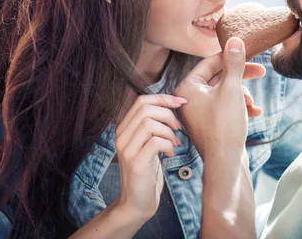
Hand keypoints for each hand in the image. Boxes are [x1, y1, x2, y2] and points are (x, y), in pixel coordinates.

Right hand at [113, 94, 185, 223]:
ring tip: (174, 144)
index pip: (141, 101)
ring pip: (150, 124)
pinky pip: (156, 142)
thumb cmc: (146, 172)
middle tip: (178, 128)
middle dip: (168, 114)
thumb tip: (172, 107)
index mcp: (123, 129)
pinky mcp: (136, 163)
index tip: (181, 102)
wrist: (136, 203)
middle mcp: (121, 137)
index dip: (163, 98)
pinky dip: (169, 145)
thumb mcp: (147, 145)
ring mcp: (127, 150)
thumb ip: (152, 127)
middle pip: (146, 109)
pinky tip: (170, 154)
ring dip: (169, 132)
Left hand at [174, 37, 256, 158]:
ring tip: (252, 104)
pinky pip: (225, 107)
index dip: (232, 56)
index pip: (210, 63)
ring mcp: (199, 112)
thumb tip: (234, 40)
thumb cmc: (224, 126)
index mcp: (187, 88)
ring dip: (242, 95)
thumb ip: (234, 63)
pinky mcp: (209, 123)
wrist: (225, 164)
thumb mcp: (232, 90)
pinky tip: (254, 113)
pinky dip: (240, 107)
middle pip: (218, 77)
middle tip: (261, 72)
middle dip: (241, 78)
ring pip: (225, 92)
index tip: (250, 53)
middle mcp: (189, 99)